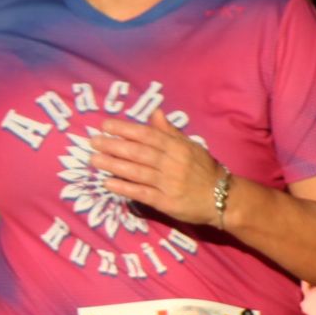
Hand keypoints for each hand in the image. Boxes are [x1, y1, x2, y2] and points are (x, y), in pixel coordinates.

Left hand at [89, 110, 224, 226]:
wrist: (222, 198)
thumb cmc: (204, 170)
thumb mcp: (191, 146)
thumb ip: (170, 131)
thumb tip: (155, 112)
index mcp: (177, 147)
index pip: (147, 135)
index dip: (125, 129)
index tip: (105, 125)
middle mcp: (171, 163)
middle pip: (138, 152)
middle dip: (114, 146)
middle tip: (93, 141)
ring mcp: (168, 183)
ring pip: (136, 172)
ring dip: (113, 165)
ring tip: (94, 160)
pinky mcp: (165, 202)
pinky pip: (141, 193)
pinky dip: (124, 188)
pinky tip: (107, 183)